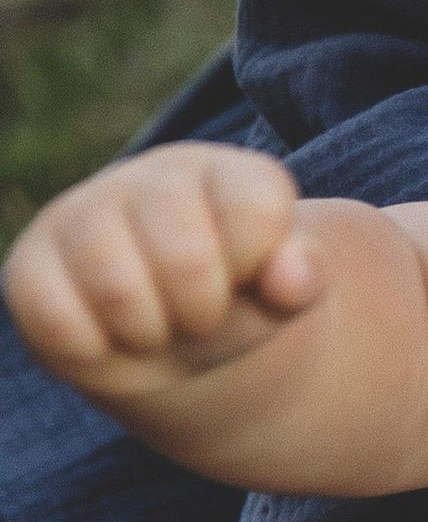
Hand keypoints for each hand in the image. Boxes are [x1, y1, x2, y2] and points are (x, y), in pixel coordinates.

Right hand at [3, 142, 321, 399]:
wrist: (169, 337)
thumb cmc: (234, 304)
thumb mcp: (282, 297)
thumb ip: (302, 280)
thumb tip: (293, 275)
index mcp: (226, 172)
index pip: (255, 210)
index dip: (255, 269)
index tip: (246, 278)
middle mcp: (151, 177)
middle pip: (185, 257)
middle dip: (202, 313)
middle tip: (198, 315)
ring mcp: (82, 212)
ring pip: (116, 288)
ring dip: (149, 334)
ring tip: (156, 326)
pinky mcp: (31, 261)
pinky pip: (54, 318)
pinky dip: (92, 349)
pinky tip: (107, 335)